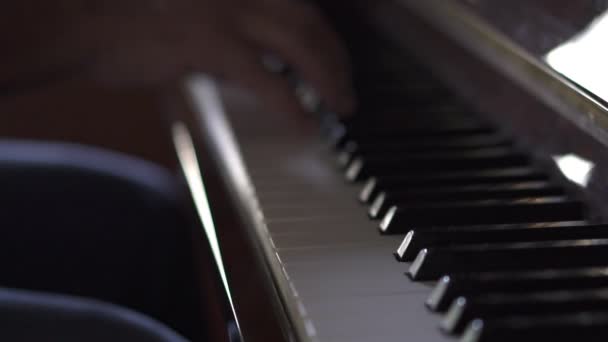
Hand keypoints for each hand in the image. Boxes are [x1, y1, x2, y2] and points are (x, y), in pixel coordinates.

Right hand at [82, 0, 355, 114]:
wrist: (83, 21)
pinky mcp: (209, 44)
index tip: (336, 60)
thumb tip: (263, 62)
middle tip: (346, 89)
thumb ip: (231, 33)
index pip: (297, 6)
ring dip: (327, 79)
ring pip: (298, 45)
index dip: (325, 35)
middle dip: (336, 58)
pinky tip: (304, 125)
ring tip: (341, 106)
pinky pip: (266, 81)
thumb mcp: (191, 15)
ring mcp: (225, 10)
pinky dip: (291, 105)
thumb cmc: (130, 20)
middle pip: (307, 21)